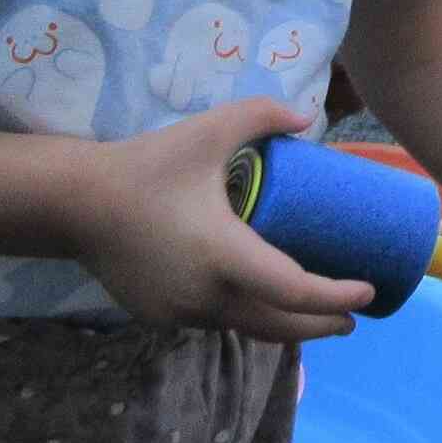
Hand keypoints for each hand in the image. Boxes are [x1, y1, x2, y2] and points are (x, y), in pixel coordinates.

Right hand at [67, 98, 373, 341]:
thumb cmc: (146, 166)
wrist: (74, 203)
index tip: (367, 290)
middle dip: (322, 326)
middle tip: (353, 318)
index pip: (294, 290)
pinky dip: (246, 318)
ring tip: (315, 315)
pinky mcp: (160, 316)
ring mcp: (180, 312)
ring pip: (246, 327)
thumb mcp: (208, 131)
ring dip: (284, 326)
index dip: (335, 296)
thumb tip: (307, 115)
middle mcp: (205, 295)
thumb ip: (260, 115)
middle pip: (279, 325)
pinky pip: (215, 322)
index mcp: (224, 256)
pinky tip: (261, 308)